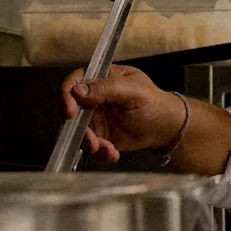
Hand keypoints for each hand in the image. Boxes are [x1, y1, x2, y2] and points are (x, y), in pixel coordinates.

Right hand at [59, 65, 184, 162]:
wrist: (164, 126)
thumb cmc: (154, 102)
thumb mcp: (134, 90)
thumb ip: (108, 87)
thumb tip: (80, 90)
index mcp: (102, 78)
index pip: (75, 81)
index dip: (67, 94)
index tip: (71, 111)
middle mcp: (93, 98)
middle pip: (70, 109)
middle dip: (76, 127)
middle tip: (91, 137)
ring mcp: (94, 118)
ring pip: (77, 131)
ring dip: (89, 143)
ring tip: (107, 147)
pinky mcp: (98, 136)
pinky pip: (89, 146)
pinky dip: (99, 152)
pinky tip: (113, 152)